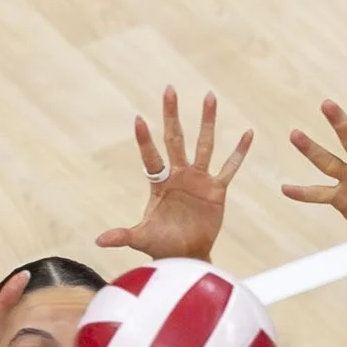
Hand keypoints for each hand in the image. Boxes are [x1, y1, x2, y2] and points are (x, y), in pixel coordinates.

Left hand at [97, 88, 253, 261]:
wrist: (187, 256)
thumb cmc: (162, 246)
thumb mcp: (141, 239)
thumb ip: (122, 235)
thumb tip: (98, 241)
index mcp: (160, 183)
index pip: (151, 157)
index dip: (145, 140)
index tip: (138, 119)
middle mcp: (179, 175)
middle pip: (175, 139)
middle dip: (172, 115)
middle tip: (169, 89)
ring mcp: (199, 179)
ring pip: (204, 144)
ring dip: (207, 121)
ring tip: (210, 96)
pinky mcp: (217, 189)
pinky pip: (230, 167)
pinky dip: (240, 152)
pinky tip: (248, 133)